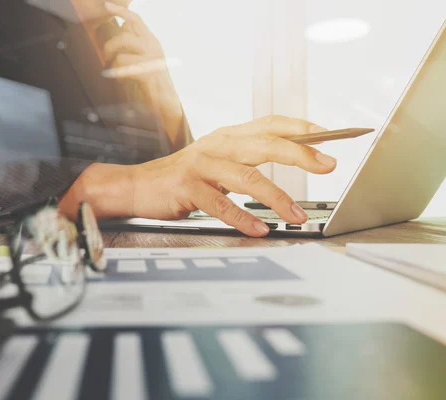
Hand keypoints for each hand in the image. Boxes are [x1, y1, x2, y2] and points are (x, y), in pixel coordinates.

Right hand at [61, 115, 335, 236]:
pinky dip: (242, 218)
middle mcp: (216, 145)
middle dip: (299, 154)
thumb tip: (292, 160)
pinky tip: (259, 228)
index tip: (331, 137)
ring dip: (277, 197)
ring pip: (246, 177)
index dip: (301, 128)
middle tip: (328, 166)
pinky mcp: (187, 188)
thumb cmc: (182, 177)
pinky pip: (220, 204)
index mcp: (227, 136)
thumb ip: (247, 159)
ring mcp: (201, 165)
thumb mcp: (216, 160)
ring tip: (296, 216)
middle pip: (264, 144)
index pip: (270, 123)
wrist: (136, 186)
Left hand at [103, 1, 184, 146]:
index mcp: (152, 41)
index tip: (106, 5)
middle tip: (106, 55)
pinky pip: (123, 64)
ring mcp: (151, 58)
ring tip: (113, 71)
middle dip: (111, 42)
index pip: (135, 19)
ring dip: (112, 59)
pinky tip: (118, 79)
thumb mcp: (144, 59)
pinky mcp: (147, 71)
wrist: (167, 104)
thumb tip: (120, 29)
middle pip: (126, 31)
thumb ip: (134, 45)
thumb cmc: (151, 84)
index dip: (120, 10)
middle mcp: (153, 46)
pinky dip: (116, 72)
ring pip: (122, 46)